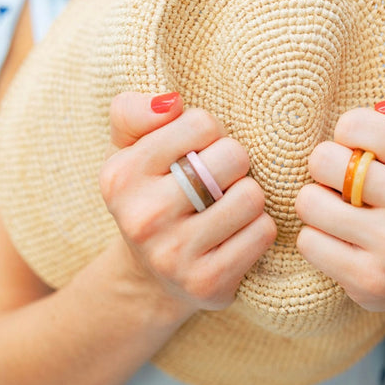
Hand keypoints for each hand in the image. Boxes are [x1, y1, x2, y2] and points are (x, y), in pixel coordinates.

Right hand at [100, 92, 276, 313]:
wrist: (151, 277)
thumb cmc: (148, 198)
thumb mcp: (127, 151)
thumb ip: (133, 113)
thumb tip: (170, 102)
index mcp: (121, 176)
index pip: (201, 124)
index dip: (210, 132)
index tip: (198, 151)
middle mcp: (143, 217)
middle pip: (233, 156)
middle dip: (233, 163)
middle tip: (217, 180)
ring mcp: (174, 255)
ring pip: (252, 196)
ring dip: (247, 198)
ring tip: (226, 207)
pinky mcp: (207, 282)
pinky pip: (262, 232)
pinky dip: (258, 228)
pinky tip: (236, 235)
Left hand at [295, 81, 384, 311]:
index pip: (352, 124)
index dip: (350, 136)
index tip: (366, 152)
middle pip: (322, 160)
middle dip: (327, 169)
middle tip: (348, 184)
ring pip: (308, 202)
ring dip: (316, 205)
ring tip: (342, 211)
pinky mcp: (370, 280)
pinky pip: (308, 242)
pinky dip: (316, 239)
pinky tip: (341, 242)